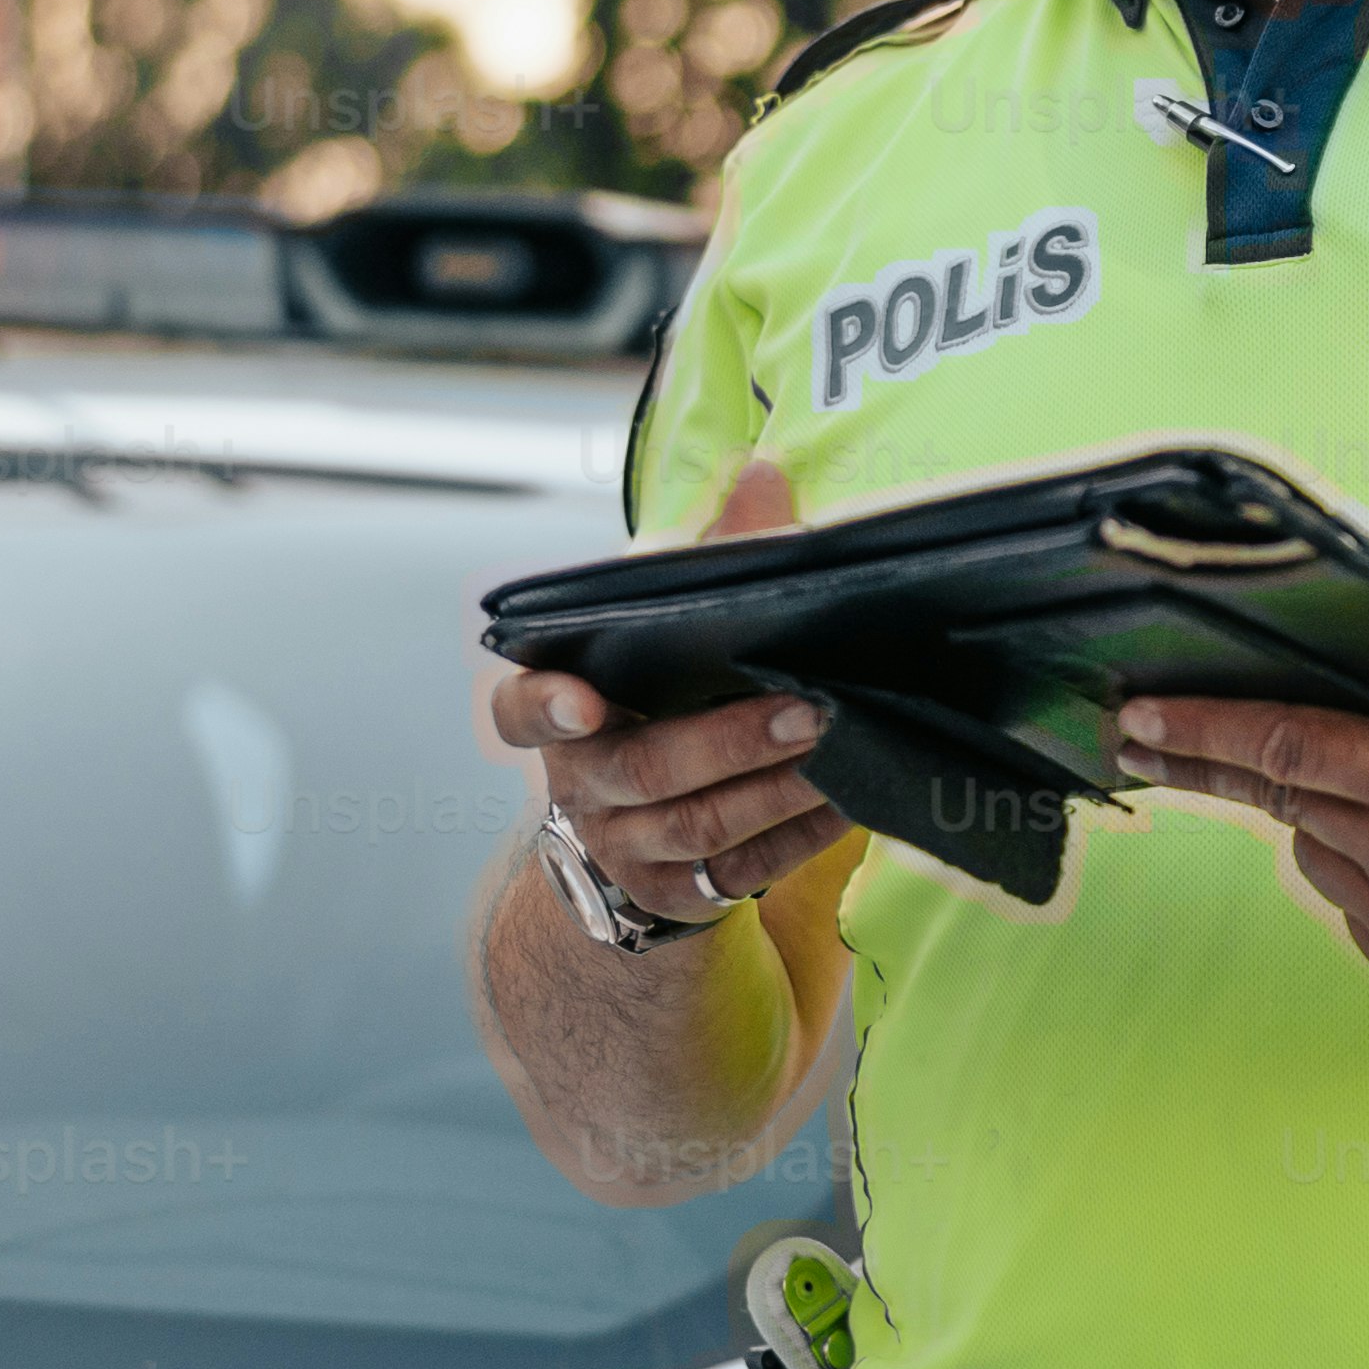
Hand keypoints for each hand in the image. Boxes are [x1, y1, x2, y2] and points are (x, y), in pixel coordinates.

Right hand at [479, 460, 854, 938]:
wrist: (642, 829)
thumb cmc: (657, 705)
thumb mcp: (665, 634)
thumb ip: (707, 556)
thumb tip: (763, 475)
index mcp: (561, 716)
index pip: (520, 713)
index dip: (543, 706)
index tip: (579, 699)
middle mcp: (582, 786)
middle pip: (643, 769)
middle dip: (727, 740)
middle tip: (804, 709)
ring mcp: (627, 848)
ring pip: (700, 826)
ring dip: (777, 790)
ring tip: (840, 748)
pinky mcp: (679, 894)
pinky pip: (743, 871)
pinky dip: (799, 835)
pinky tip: (849, 800)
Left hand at [1106, 696, 1368, 1008]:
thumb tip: (1326, 672)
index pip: (1287, 748)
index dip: (1201, 730)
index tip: (1142, 717)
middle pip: (1282, 799)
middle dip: (1211, 766)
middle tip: (1148, 737)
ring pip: (1315, 854)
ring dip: (1329, 821)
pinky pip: (1352, 907)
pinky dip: (1368, 876)